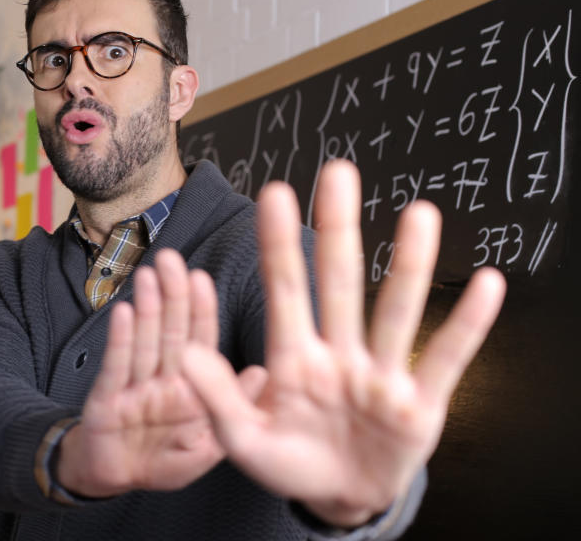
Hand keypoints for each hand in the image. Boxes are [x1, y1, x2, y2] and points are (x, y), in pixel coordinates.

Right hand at [56, 250, 231, 496]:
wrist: (114, 481)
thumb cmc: (161, 462)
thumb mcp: (206, 446)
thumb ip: (231, 410)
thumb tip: (262, 372)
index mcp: (190, 387)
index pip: (198, 341)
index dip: (200, 310)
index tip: (201, 278)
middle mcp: (162, 379)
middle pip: (170, 331)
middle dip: (172, 294)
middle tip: (171, 259)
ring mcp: (133, 386)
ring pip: (144, 341)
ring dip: (148, 308)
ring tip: (150, 276)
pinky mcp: (106, 400)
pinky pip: (115, 366)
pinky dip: (120, 340)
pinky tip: (124, 312)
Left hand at [181, 159, 505, 526]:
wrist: (336, 499)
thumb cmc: (288, 463)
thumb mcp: (244, 439)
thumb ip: (218, 398)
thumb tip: (184, 355)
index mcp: (294, 358)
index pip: (284, 289)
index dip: (279, 243)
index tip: (275, 193)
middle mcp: (339, 354)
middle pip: (339, 283)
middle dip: (339, 229)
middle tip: (338, 171)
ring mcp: (381, 376)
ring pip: (396, 312)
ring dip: (409, 264)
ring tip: (418, 214)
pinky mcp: (420, 405)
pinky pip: (446, 359)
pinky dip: (466, 325)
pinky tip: (485, 285)